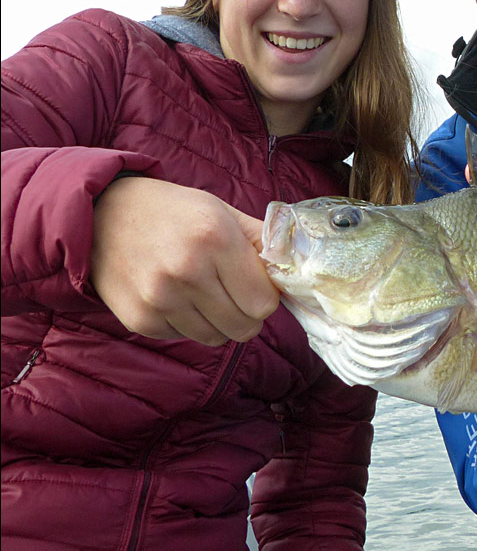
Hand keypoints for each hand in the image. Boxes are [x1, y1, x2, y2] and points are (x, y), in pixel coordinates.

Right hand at [91, 177, 279, 344]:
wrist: (103, 215)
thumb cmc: (174, 212)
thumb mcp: (222, 212)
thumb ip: (263, 241)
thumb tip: (299, 267)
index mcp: (215, 239)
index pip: (264, 302)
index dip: (266, 296)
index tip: (255, 284)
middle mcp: (187, 271)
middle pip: (244, 327)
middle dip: (247, 314)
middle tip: (234, 293)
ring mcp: (160, 299)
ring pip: (216, 338)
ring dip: (218, 321)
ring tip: (203, 292)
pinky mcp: (140, 319)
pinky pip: (185, 337)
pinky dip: (188, 323)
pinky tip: (175, 296)